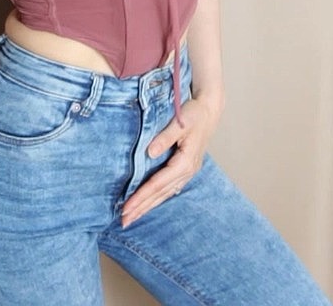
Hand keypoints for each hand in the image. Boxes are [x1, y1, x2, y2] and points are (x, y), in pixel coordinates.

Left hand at [120, 94, 221, 227]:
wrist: (208, 111)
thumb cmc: (194, 114)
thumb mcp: (180, 122)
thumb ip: (165, 137)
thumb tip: (150, 152)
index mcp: (185, 162)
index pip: (158, 183)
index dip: (141, 196)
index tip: (126, 207)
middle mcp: (187, 171)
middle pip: (161, 193)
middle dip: (141, 208)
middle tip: (123, 221)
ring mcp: (187, 172)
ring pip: (165, 193)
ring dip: (148, 206)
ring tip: (131, 218)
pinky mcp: (185, 169)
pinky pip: (168, 188)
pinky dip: (156, 198)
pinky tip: (147, 205)